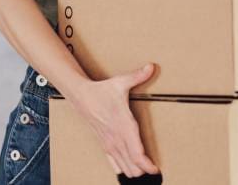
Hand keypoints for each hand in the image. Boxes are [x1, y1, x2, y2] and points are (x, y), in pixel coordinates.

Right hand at [66, 63, 159, 177]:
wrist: (81, 96)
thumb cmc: (102, 91)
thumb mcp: (120, 82)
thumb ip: (137, 76)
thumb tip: (151, 66)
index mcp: (124, 126)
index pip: (136, 153)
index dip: (147, 165)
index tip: (156, 169)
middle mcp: (117, 138)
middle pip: (132, 165)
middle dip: (144, 170)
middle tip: (155, 170)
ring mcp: (110, 143)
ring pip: (123, 167)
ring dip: (135, 170)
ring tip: (145, 170)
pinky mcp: (104, 144)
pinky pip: (114, 163)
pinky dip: (123, 168)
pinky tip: (130, 170)